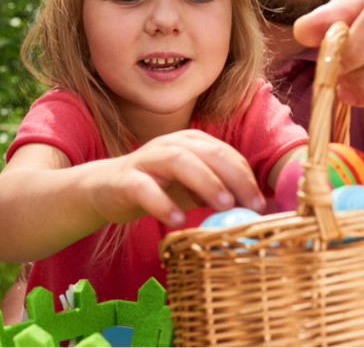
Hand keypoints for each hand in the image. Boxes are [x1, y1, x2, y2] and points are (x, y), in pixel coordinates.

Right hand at [85, 130, 264, 227]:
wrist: (103, 189)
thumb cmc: (157, 187)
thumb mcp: (191, 187)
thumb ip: (217, 191)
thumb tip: (250, 208)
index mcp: (191, 142)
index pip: (226, 154)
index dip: (246, 177)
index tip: (260, 204)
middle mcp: (171, 144)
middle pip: (209, 153)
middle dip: (235, 177)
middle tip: (250, 205)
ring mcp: (147, 159)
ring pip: (180, 161)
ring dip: (205, 182)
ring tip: (223, 206)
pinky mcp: (125, 179)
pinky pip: (145, 188)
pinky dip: (163, 203)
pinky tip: (178, 220)